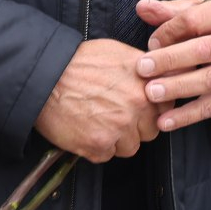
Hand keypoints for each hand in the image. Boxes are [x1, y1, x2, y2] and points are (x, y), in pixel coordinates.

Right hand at [34, 38, 161, 159]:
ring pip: (129, 146)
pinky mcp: (99, 145)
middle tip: (115, 116)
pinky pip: (107, 155)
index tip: (140, 109)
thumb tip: (162, 78)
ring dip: (117, 140)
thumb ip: (146, 69)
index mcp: (146, 83)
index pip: (166, 107)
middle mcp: (138, 105)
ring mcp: (119, 127)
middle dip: (136, 127)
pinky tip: (85, 130)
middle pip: (150, 130)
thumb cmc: (80, 62)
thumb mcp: (120, 54)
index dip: (152, 109)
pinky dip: (97, 147)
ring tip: (97, 122)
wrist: (45, 76)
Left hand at [136, 0, 210, 130]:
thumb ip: (169, 12)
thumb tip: (142, 7)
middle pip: (203, 50)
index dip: (167, 32)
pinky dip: (187, 116)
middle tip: (142, 69)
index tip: (151, 44)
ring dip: (178, 87)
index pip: (193, 20)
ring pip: (209, 80)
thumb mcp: (199, 12)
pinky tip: (164, 121)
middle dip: (170, 60)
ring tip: (151, 94)